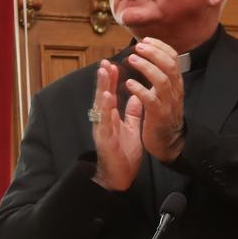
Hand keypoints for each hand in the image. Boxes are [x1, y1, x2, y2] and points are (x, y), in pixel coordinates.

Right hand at [90, 59, 144, 190]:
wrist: (119, 176)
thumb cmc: (123, 154)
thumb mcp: (131, 129)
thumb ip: (132, 113)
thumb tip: (137, 97)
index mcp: (111, 118)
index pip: (110, 94)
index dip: (111, 80)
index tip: (113, 64)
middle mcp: (103, 120)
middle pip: (103, 95)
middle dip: (104, 78)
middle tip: (105, 62)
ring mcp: (102, 128)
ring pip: (100, 105)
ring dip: (102, 88)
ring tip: (104, 72)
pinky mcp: (104, 138)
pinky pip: (104, 120)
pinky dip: (105, 108)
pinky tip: (106, 96)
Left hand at [125, 37, 184, 162]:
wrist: (168, 143)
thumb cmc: (162, 116)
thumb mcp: (164, 93)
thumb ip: (159, 77)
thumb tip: (150, 57)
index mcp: (175, 84)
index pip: (173, 58)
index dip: (160, 47)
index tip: (146, 40)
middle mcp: (175, 91)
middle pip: (170, 65)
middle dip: (154, 52)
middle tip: (138, 46)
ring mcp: (168, 104)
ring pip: (162, 80)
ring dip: (146, 67)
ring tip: (132, 59)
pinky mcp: (159, 116)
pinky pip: (151, 101)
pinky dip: (140, 90)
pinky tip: (128, 83)